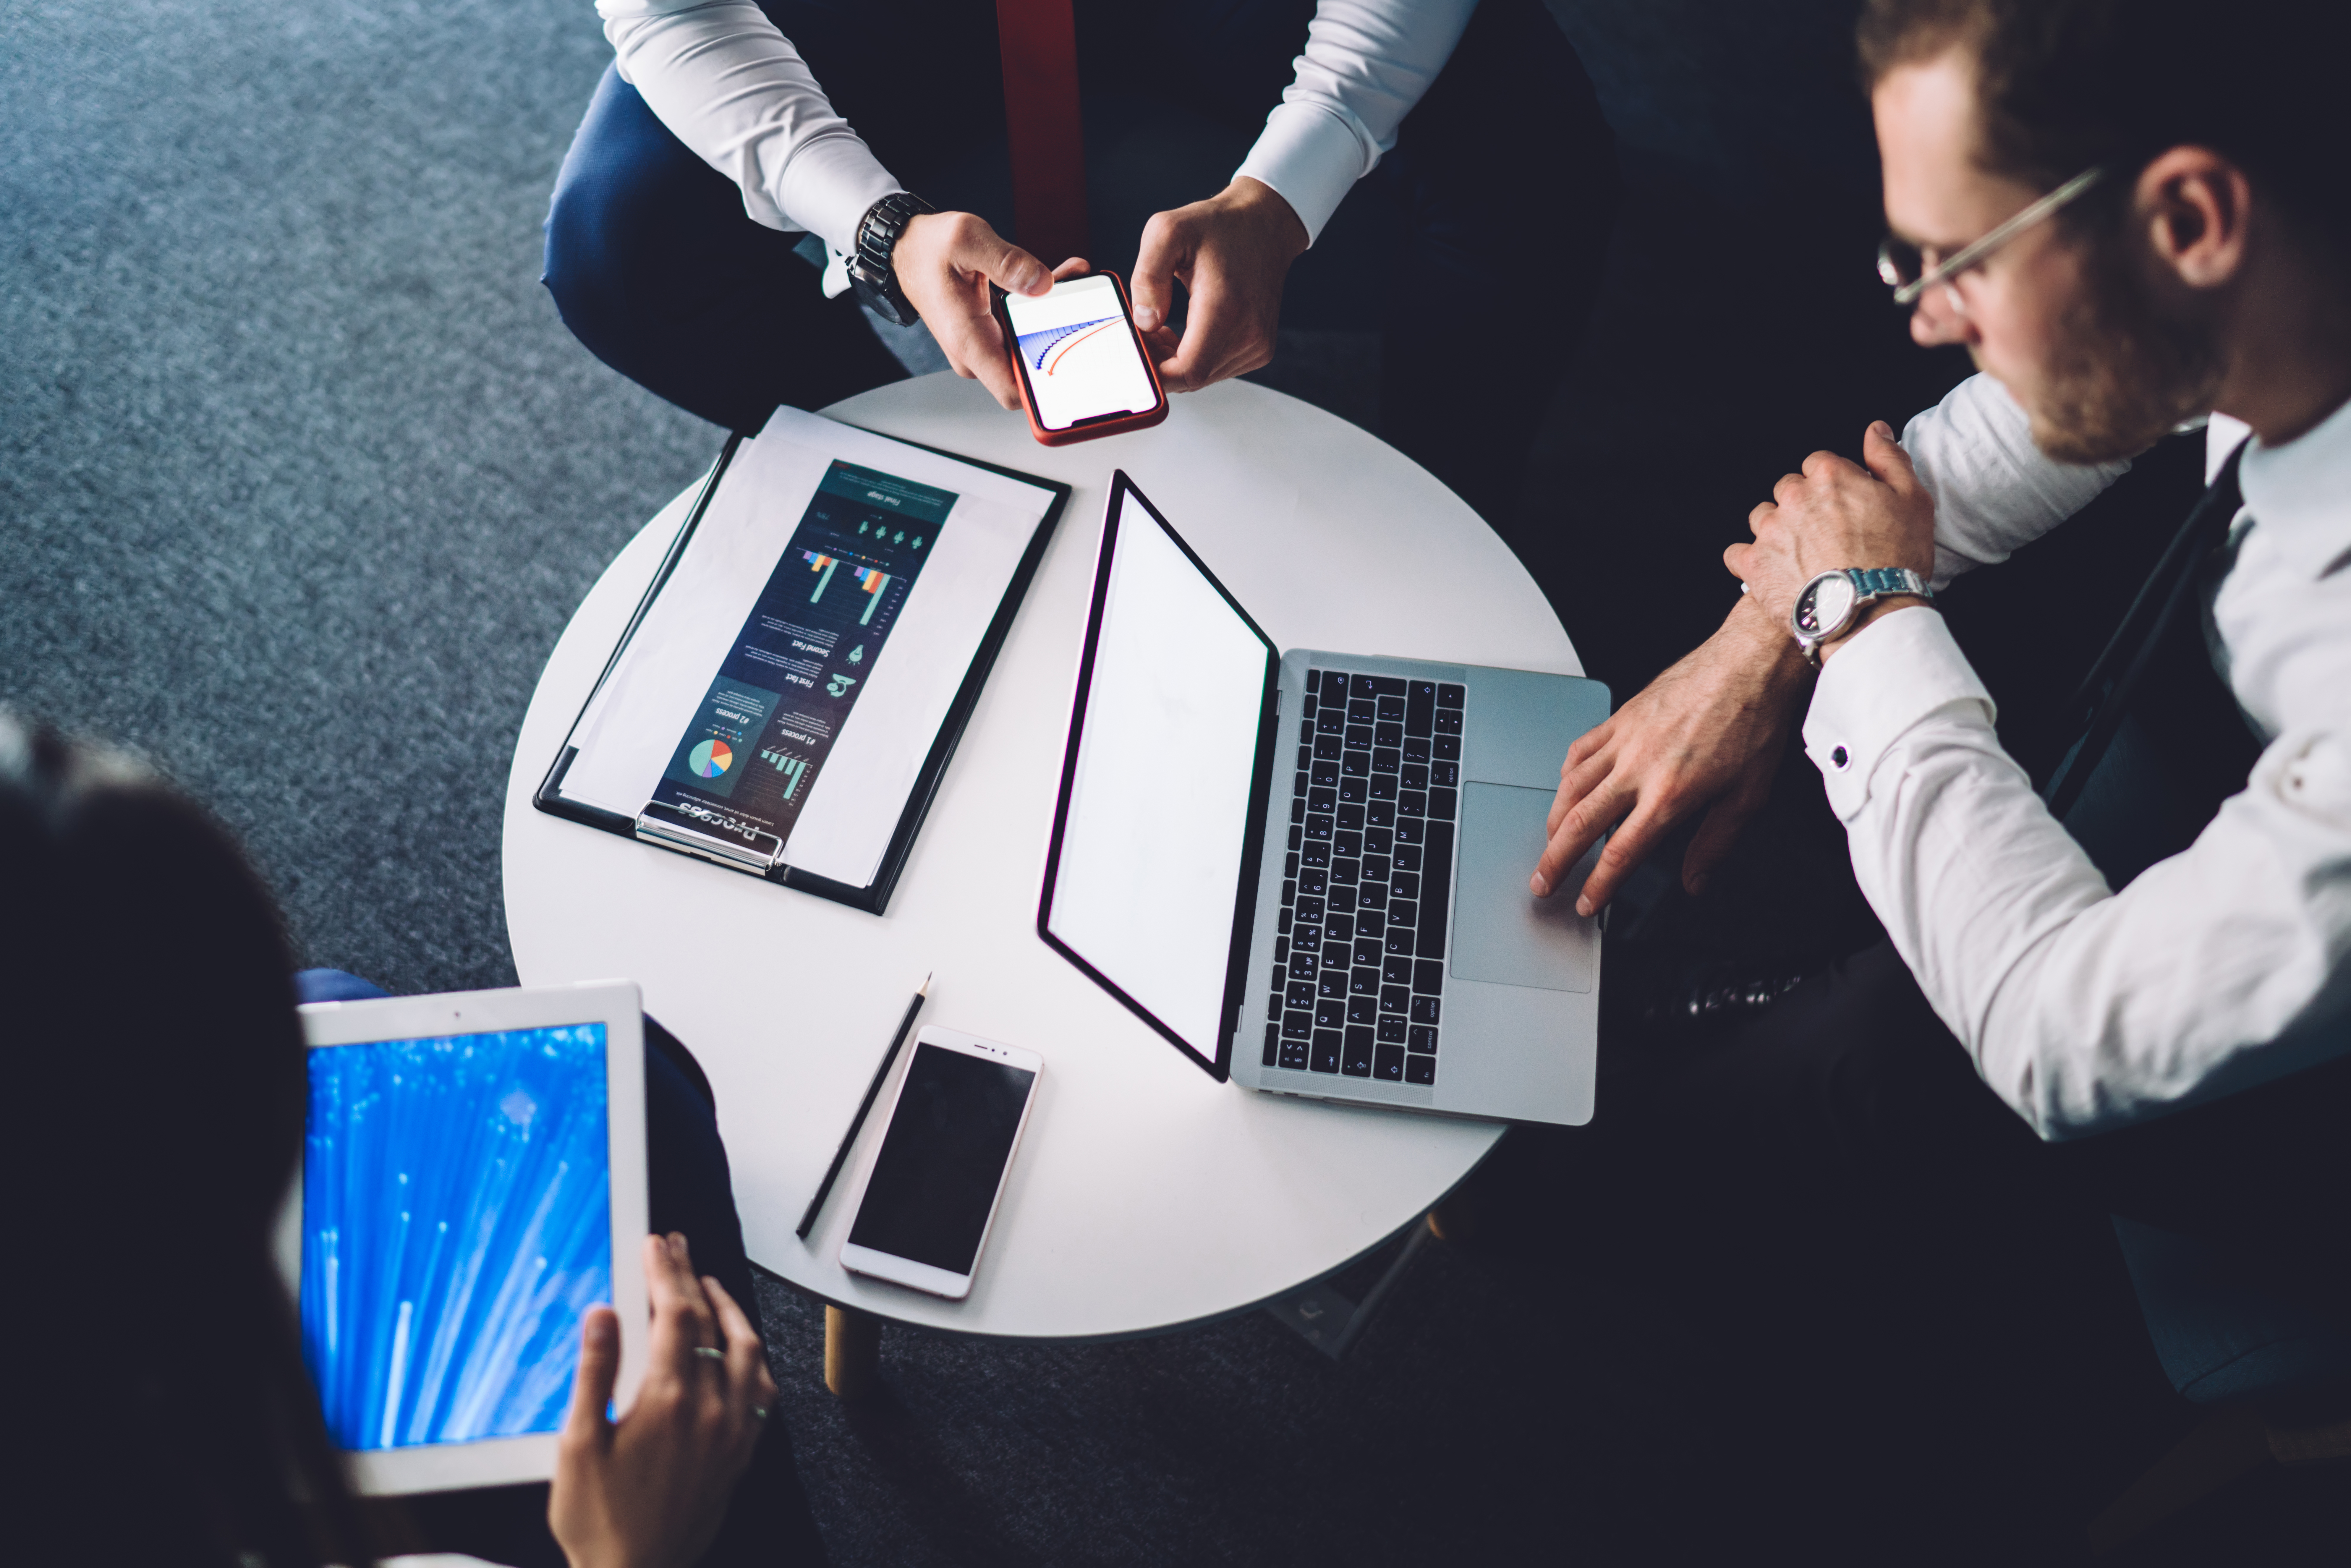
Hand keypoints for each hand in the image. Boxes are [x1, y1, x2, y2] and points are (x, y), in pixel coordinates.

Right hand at [550, 1234, 777, 1567]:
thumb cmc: (598, 1520)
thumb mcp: (577, 1445)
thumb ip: (594, 1373)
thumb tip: (603, 1314)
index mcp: (668, 1401)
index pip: (675, 1313)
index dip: (665, 1271)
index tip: (656, 1244)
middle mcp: (710, 1410)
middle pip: (709, 1322)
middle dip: (690, 1277)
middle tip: (676, 1248)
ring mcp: (731, 1432)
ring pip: (747, 1351)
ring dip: (730, 1310)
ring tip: (710, 1285)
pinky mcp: (739, 1454)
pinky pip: (761, 1393)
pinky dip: (754, 1358)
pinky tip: (743, 1349)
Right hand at [892, 211, 1074, 409]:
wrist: (907, 251)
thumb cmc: (929, 249)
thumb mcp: (967, 240)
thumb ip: (1007, 261)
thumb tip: (1043, 284)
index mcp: (968, 340)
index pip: (1013, 392)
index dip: (1046, 389)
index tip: (1074, 361)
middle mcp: (975, 353)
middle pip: (1030, 368)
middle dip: (1061, 336)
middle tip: (1081, 296)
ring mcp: (982, 347)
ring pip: (1029, 348)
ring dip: (1055, 319)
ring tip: (1072, 280)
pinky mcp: (988, 336)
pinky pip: (1022, 333)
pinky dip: (1040, 312)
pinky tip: (1054, 281)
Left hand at [1130, 177, 1308, 391]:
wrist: (1264, 224)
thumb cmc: (1218, 226)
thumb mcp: (1167, 232)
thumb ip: (1147, 277)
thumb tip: (1144, 322)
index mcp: (1225, 308)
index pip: (1187, 372)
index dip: (1155, 371)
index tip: (1138, 348)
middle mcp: (1248, 333)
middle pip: (1191, 379)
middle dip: (1160, 362)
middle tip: (1145, 330)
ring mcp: (1258, 345)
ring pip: (1203, 377)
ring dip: (1176, 360)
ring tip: (1163, 326)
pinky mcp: (1260, 348)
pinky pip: (1217, 368)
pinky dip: (1196, 356)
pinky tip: (1188, 330)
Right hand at [1530, 595, 1810, 913]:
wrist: (1749, 663)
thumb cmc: (1753, 722)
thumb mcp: (1747, 797)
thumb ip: (1715, 845)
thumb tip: (1696, 882)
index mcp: (1670, 794)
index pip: (1620, 853)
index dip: (1598, 885)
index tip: (1586, 903)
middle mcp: (1639, 768)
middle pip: (1580, 824)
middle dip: (1555, 860)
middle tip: (1542, 882)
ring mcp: (1625, 740)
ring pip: (1571, 787)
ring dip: (1553, 821)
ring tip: (1549, 842)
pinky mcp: (1622, 717)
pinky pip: (1580, 749)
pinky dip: (1566, 774)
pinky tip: (1567, 785)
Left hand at [1723, 421, 1936, 638]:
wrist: (1870, 612)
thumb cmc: (1896, 558)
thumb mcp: (1912, 499)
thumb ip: (1888, 459)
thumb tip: (1875, 430)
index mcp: (1828, 474)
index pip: (1818, 465)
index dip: (1833, 486)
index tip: (1843, 508)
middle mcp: (1793, 496)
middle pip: (1789, 490)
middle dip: (1804, 507)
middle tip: (1826, 536)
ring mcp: (1769, 530)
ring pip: (1763, 518)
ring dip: (1777, 531)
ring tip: (1802, 556)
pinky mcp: (1752, 564)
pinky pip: (1737, 554)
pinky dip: (1750, 561)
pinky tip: (1772, 571)